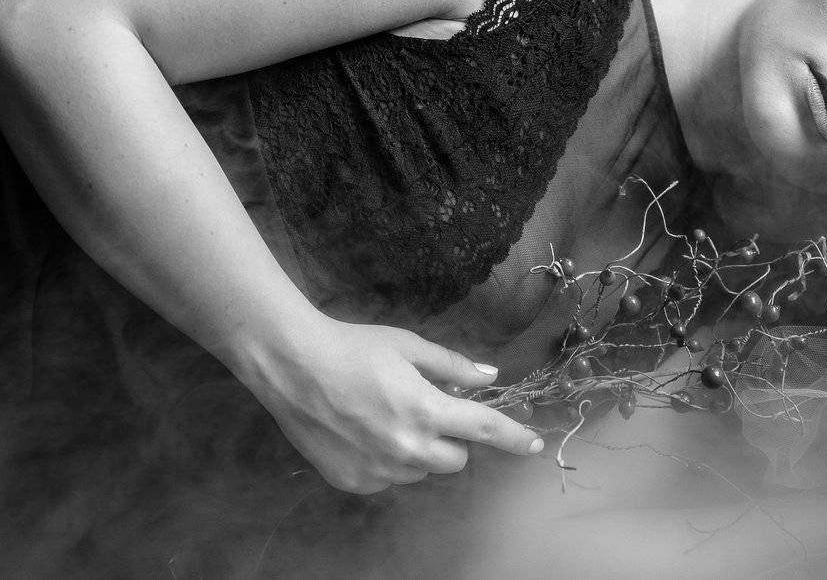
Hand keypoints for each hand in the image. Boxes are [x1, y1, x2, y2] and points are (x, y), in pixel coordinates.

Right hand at [246, 314, 543, 493]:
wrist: (292, 366)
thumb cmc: (353, 348)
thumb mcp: (408, 346)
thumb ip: (452, 367)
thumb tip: (488, 378)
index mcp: (426, 410)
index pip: (485, 430)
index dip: (514, 438)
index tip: (534, 445)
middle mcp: (407, 448)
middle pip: (456, 459)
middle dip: (452, 437)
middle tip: (428, 409)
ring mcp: (379, 470)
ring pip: (421, 469)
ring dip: (419, 450)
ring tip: (388, 417)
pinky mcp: (354, 481)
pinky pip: (389, 478)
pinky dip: (387, 461)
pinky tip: (364, 432)